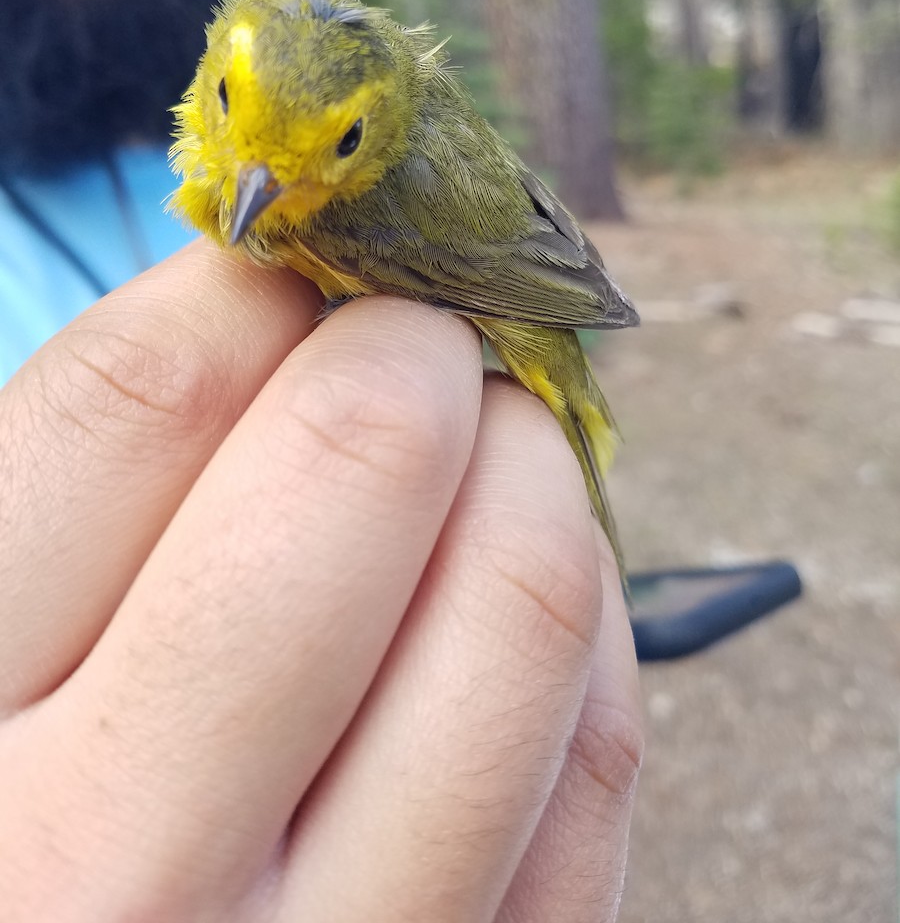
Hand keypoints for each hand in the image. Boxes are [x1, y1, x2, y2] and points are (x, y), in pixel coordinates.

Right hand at [0, 241, 641, 922]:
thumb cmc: (31, 815)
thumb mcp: (0, 637)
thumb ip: (109, 475)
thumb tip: (288, 290)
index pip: (144, 401)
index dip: (244, 292)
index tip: (292, 280)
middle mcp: (130, 872)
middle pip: (360, 467)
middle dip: (410, 348)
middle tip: (410, 343)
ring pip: (521, 604)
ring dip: (528, 466)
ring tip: (487, 448)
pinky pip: (597, 756)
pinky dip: (588, 625)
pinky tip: (515, 596)